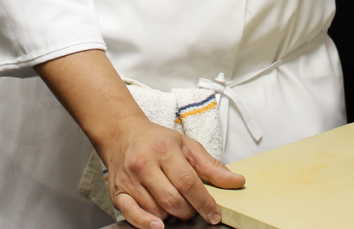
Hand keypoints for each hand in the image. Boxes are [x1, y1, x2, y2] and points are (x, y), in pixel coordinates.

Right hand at [34, 50, 244, 228]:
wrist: (122, 134)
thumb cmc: (157, 140)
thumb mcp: (186, 145)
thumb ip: (211, 166)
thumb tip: (236, 182)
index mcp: (164, 150)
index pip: (188, 181)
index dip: (204, 202)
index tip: (214, 215)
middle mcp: (145, 164)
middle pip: (172, 199)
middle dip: (188, 211)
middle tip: (193, 210)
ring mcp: (130, 180)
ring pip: (155, 210)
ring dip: (170, 216)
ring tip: (175, 207)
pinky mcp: (117, 193)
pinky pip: (131, 215)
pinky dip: (145, 224)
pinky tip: (157, 225)